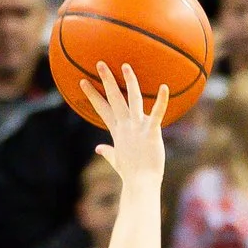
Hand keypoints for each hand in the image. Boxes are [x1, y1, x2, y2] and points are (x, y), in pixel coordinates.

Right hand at [88, 61, 168, 186]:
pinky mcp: (151, 132)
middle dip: (106, 80)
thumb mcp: (116, 160)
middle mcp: (125, 126)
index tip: (82, 81)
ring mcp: (138, 128)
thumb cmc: (131, 174)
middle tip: (100, 63)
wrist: (141, 184)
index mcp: (117, 131)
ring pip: (133, 99)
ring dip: (129, 82)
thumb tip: (98, 149)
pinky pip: (157, 113)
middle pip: (114, 98)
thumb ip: (107, 152)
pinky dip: (161, 101)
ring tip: (125, 66)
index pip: (101, 108)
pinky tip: (164, 87)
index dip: (92, 95)